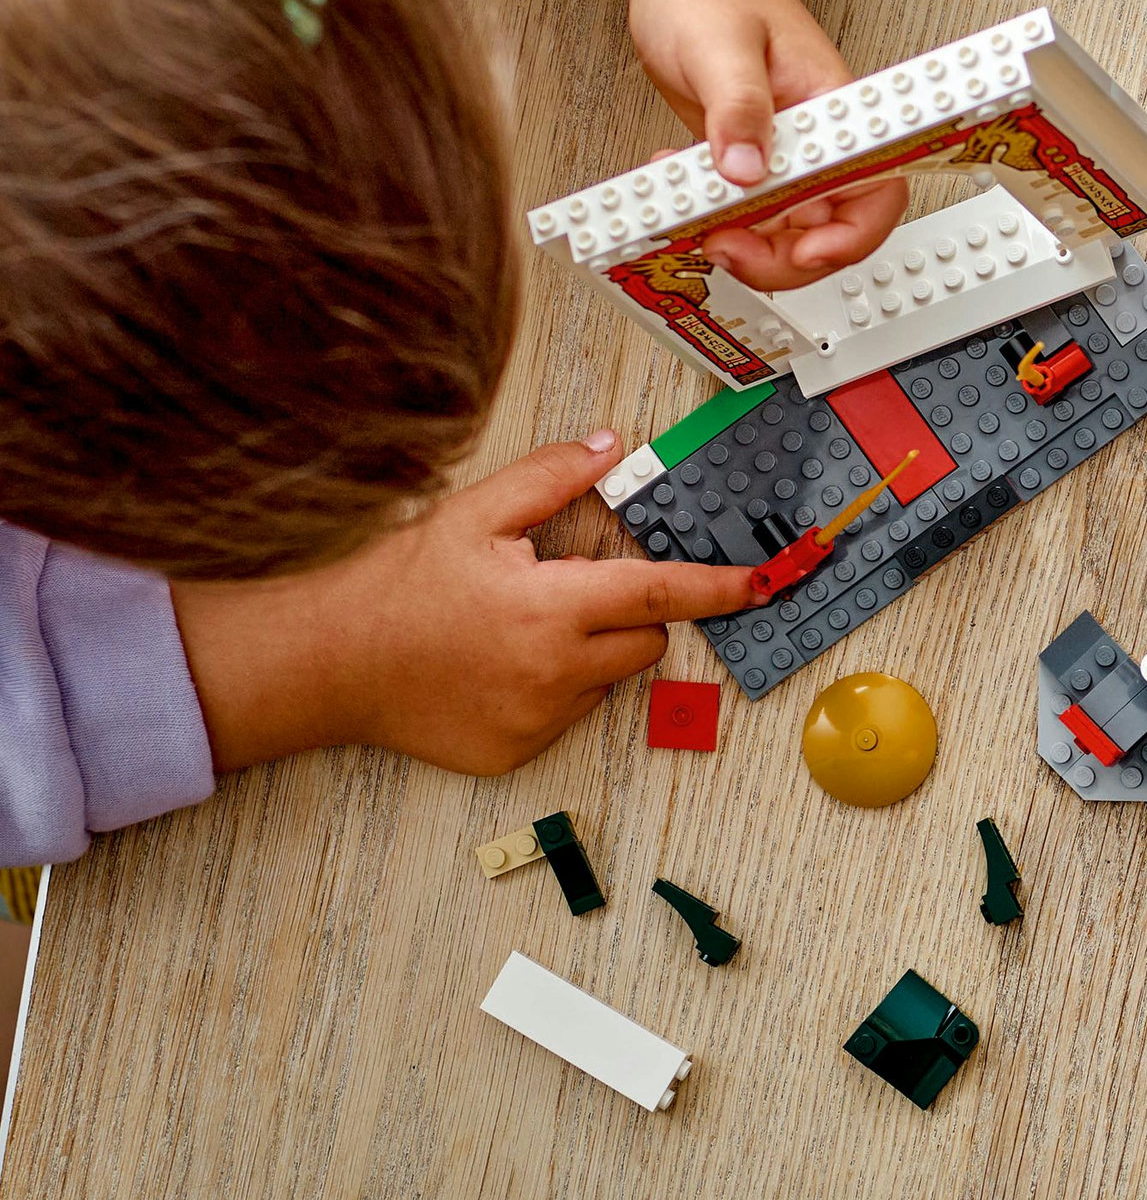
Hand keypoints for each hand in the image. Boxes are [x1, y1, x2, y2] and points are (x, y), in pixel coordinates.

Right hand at [173, 435, 756, 775]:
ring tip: (518, 629)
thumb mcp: (476, 513)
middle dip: (628, 613)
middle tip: (569, 590)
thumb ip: (552, 477)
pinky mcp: (514, 752)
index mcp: (555, 607)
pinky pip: (566, 714)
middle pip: (644, 641)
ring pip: (606, 679)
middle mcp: (555, 672)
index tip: (764, 584)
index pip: (662, 595)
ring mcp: (536, 720)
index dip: (720, 588)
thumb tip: (610, 447)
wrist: (330, 664)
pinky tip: (498, 666)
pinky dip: (552, 688)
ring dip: (588, 653)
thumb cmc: (400, 587)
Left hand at [618, 0, 905, 285]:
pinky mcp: (747, 151)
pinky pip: (744, 207)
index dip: (851, 233)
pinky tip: (677, 193)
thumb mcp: (720, 44)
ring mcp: (782, 146)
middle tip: (728, 247)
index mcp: (833, 104)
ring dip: (743, 241)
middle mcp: (816, 133)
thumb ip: (736, 109)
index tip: (805, 252)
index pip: (876, 185)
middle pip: (832, 223)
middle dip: (782, 254)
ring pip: (785, 226)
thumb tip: (746, 173)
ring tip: (695, 222)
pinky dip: (711, 216)